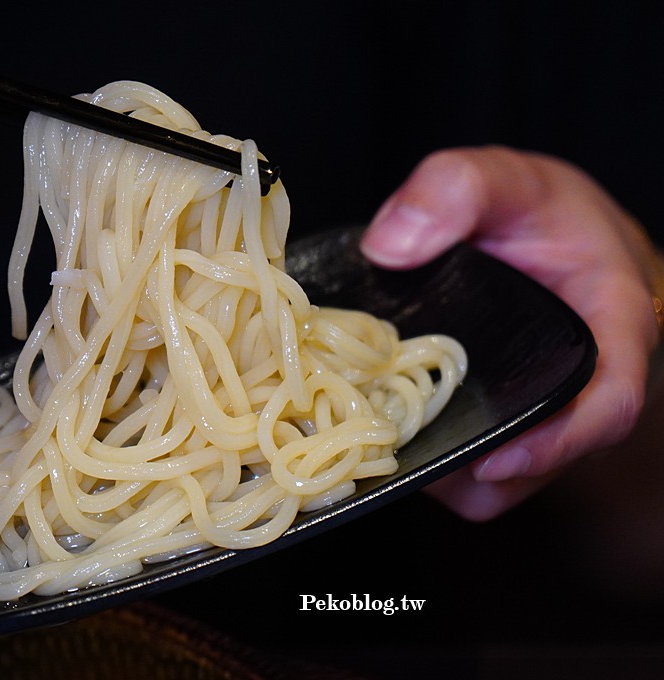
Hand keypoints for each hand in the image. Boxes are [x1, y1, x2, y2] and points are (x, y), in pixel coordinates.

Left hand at [360, 145, 662, 519]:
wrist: (546, 233)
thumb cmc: (541, 213)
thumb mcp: (504, 178)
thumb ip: (457, 188)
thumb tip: (389, 246)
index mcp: (614, 330)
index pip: (611, 405)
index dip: (558, 444)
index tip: (491, 461)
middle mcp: (588, 389)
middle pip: (543, 459)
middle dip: (473, 466)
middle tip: (394, 441)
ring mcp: (547, 414)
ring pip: (503, 476)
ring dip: (447, 467)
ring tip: (383, 428)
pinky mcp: (510, 425)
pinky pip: (477, 470)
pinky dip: (436, 459)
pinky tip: (389, 422)